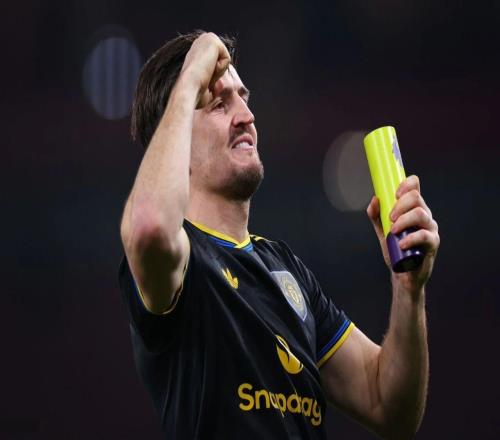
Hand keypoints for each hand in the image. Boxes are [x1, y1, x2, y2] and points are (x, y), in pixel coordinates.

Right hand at [178, 32, 230, 107]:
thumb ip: (211, 72)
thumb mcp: (204, 77)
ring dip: (218, 70)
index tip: (203, 76)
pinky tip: (209, 68)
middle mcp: (202, 39)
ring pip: (225, 58)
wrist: (188, 85)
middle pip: (223, 58)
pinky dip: (220, 68)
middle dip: (217, 70)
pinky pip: (227, 58)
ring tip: (206, 72)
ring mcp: (206, 38)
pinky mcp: (213, 39)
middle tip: (205, 75)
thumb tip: (216, 83)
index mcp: (198, 47)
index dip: (214, 72)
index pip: (218, 60)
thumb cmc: (193, 87)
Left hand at [366, 175, 439, 293]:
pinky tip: (402, 243)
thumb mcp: (382, 231)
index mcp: (413, 209)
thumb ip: (376, 216)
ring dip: (404, 220)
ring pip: (421, 214)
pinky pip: (425, 235)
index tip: (395, 193)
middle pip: (416, 197)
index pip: (415, 188)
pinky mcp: (433, 243)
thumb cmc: (396, 250)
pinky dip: (411, 238)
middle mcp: (424, 215)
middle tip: (390, 218)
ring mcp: (430, 228)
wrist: (402, 273)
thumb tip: (375, 199)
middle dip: (400, 205)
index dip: (406, 185)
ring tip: (393, 231)